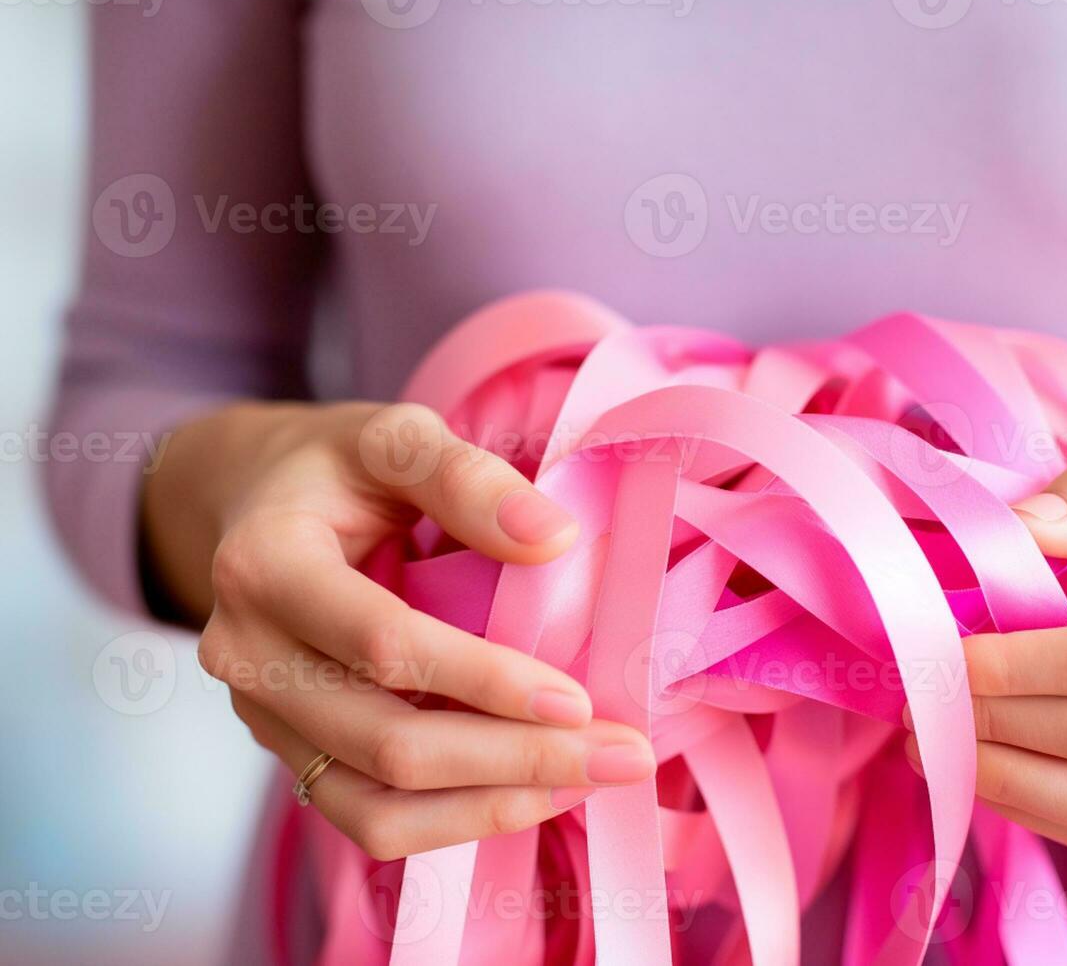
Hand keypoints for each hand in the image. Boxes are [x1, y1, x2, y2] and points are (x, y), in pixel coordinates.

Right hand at [143, 401, 656, 859]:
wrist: (250, 503)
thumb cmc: (335, 468)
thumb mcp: (391, 436)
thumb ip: (464, 475)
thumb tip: (555, 539)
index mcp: (267, 567)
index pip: (385, 644)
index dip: (486, 680)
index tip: (581, 699)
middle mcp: (249, 658)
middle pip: (387, 744)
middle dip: (516, 760)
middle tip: (625, 755)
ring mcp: (264, 718)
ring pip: (376, 807)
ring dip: (493, 807)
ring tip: (590, 782)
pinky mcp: (293, 752)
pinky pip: (369, 820)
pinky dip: (455, 822)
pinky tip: (534, 795)